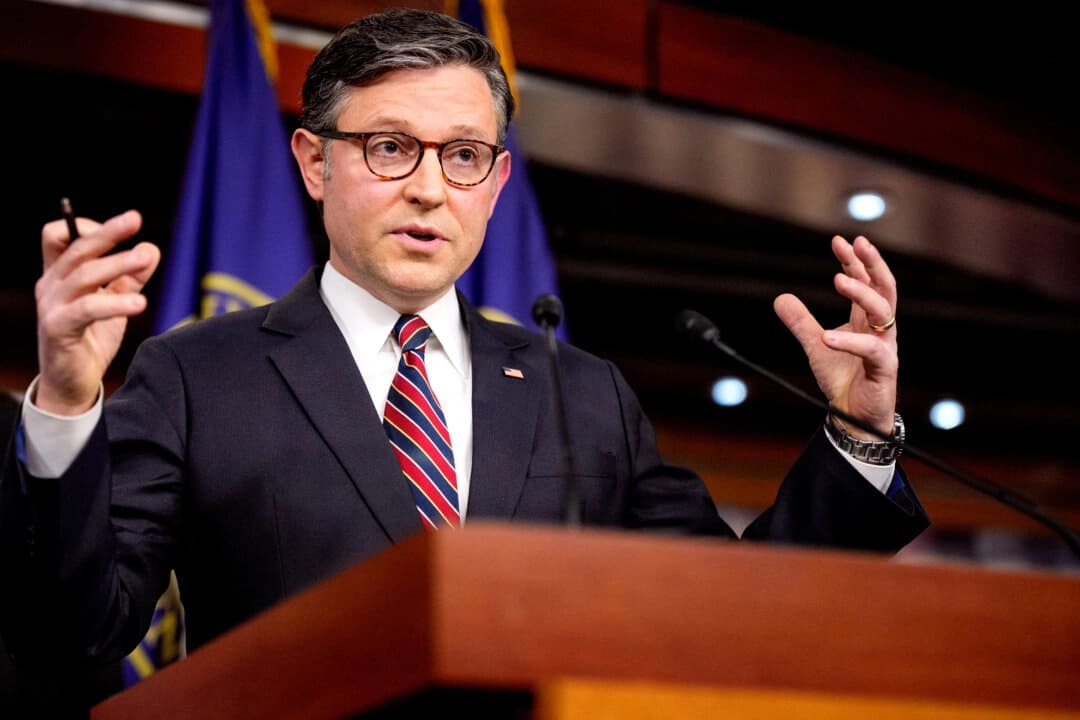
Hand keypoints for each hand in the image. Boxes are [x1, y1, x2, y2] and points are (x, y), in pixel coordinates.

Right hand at [35, 209, 159, 414]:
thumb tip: (150, 248)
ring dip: (116, 263)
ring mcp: (52, 306)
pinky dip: (115, 303)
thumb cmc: (92, 339)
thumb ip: (132, 278)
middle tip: (135, 219)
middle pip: (75, 248)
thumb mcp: (116, 303)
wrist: (72, 383)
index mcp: (60, 274)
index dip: (93, 228)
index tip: (127, 226)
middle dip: (107, 232)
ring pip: (83, 275)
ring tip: (144, 258)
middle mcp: (51, 285)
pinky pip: (87, 309)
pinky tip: (140, 304)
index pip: (62, 236)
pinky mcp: (58, 328)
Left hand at [773, 235, 896, 437]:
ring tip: (838, 279)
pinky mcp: (884, 368)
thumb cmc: (843, 379)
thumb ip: (801, 322)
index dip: (854, 261)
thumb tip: (780, 297)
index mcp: (868, 320)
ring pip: (883, 311)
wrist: (853, 417)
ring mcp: (885, 347)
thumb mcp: (815, 345)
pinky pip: (870, 349)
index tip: (838, 241)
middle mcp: (881, 329)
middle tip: (856, 243)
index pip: (866, 282)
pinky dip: (849, 341)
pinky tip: (826, 338)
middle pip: (885, 287)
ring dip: (861, 292)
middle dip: (872, 263)